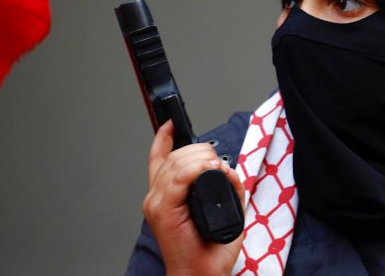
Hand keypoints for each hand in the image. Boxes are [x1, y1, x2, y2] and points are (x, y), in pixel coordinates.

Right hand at [143, 120, 244, 275]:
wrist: (201, 274)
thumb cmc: (208, 248)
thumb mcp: (220, 208)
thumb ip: (223, 186)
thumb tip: (228, 169)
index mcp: (165, 196)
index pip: (159, 159)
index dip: (164, 138)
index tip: (171, 123)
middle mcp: (156, 197)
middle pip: (174, 156)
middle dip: (199, 150)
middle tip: (217, 161)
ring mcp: (157, 204)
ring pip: (176, 163)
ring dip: (201, 158)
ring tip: (217, 168)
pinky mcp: (164, 211)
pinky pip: (177, 179)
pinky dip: (195, 169)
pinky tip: (209, 170)